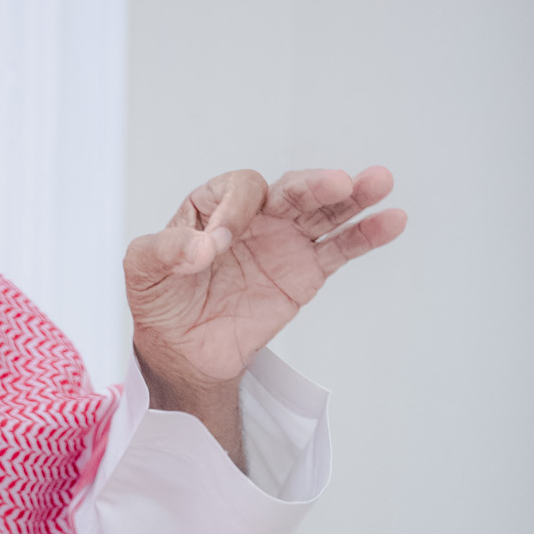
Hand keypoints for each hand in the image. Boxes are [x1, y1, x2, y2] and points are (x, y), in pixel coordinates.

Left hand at [125, 166, 406, 461]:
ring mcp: (285, 242)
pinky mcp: (305, 273)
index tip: (218, 246)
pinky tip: (391, 221)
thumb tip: (201, 249)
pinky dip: (366, 235)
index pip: (238, 190)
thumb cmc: (161, 301)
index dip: (233, 211)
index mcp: (213, 205)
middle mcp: (255, 216)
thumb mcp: (142, 270)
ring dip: (353, 197)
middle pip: (293, 189)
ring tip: (379, 183)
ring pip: (324, 211)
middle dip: (314, 185)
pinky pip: (340, 250)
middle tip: (337, 183)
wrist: (182, 351)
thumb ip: (163, 249)